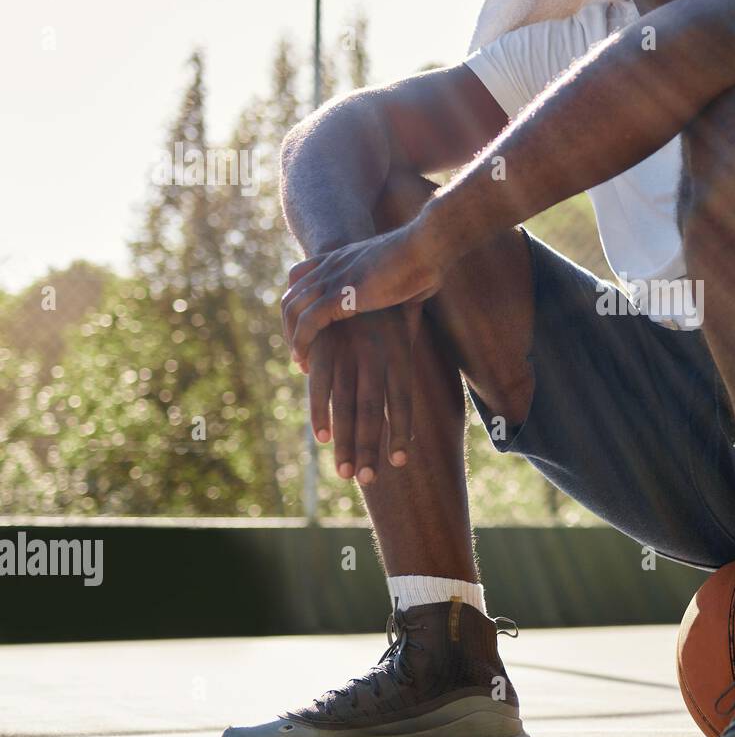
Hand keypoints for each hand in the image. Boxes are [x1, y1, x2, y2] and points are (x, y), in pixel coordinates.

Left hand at [282, 217, 445, 367]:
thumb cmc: (426, 263)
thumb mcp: (403, 284)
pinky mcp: (340, 294)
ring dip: (292, 338)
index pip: (301, 277)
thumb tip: (405, 337)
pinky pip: (307, 321)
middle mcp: (331, 266)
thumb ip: (397, 307)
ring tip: (300, 361)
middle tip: (300, 352)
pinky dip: (301, 342)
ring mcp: (333, 278)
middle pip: (291, 296)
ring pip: (293, 309)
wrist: (427, 247)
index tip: (306, 329)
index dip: (298, 303)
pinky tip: (304, 360)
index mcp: (343, 259)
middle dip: (289, 326)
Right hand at [307, 305, 420, 484]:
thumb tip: (412, 376)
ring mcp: (351, 351)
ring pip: (349, 404)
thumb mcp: (408, 324)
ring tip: (345, 472)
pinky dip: (322, 411)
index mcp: (400, 353)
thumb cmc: (393, 294)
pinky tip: (322, 437)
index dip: (401, 430)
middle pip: (374, 411)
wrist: (369, 256)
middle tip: (368, 480)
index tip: (400, 460)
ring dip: (346, 440)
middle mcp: (377, 355)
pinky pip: (322, 384)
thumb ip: (404, 353)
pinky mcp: (327, 344)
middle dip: (370, 447)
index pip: (402, 400)